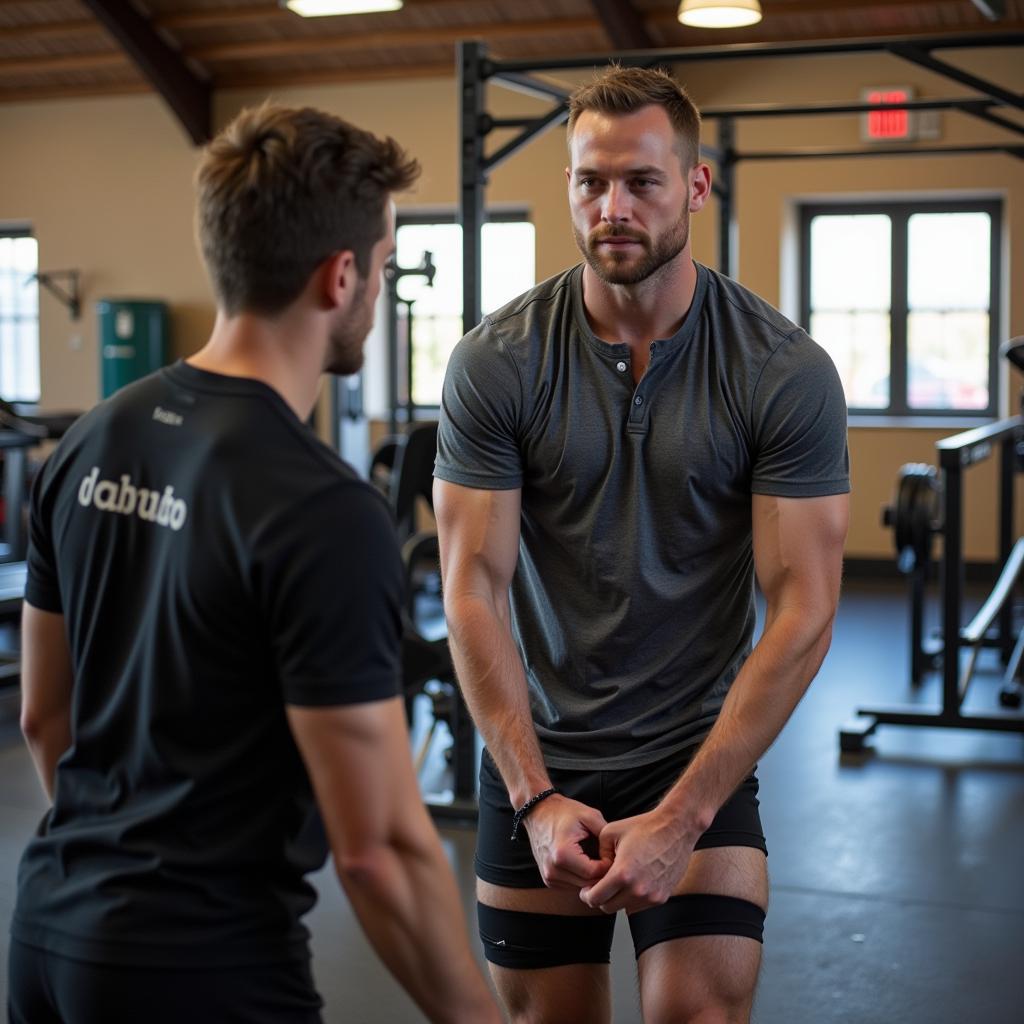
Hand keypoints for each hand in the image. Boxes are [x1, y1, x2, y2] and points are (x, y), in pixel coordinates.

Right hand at [523, 794, 611, 889]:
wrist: (538, 811)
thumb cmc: (564, 812)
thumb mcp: (589, 816)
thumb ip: (605, 835)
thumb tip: (617, 855)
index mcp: (563, 854)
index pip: (594, 873)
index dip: (608, 866)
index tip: (612, 855)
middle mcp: (553, 869)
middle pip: (588, 884)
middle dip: (601, 875)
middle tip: (609, 860)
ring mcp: (549, 876)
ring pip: (580, 887)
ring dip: (591, 878)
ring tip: (597, 861)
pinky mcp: (548, 879)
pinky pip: (572, 885)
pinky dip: (581, 878)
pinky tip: (585, 863)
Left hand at [578, 809, 694, 913]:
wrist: (675, 828)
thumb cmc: (645, 827)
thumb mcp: (610, 832)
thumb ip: (598, 853)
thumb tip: (596, 868)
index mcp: (622, 874)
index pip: (596, 899)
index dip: (587, 895)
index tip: (586, 890)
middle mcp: (638, 889)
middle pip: (608, 907)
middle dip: (600, 898)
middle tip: (599, 886)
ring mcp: (652, 896)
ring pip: (625, 909)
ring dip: (618, 899)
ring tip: (619, 881)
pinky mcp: (662, 897)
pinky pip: (640, 906)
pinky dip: (633, 898)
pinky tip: (634, 881)